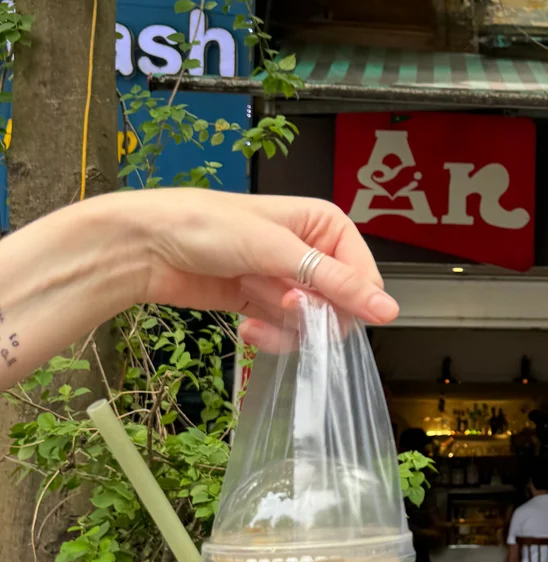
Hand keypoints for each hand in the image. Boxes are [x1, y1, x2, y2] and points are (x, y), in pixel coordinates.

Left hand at [131, 189, 399, 348]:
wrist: (144, 247)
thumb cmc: (205, 226)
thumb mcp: (277, 250)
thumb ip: (335, 283)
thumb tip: (388, 311)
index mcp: (325, 225)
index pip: (364, 275)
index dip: (349, 298)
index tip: (319, 306)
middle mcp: (311, 253)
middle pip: (342, 305)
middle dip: (312, 313)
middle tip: (282, 301)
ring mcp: (287, 282)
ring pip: (314, 324)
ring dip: (286, 326)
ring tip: (254, 309)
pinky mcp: (265, 305)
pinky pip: (288, 334)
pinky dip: (271, 336)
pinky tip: (247, 327)